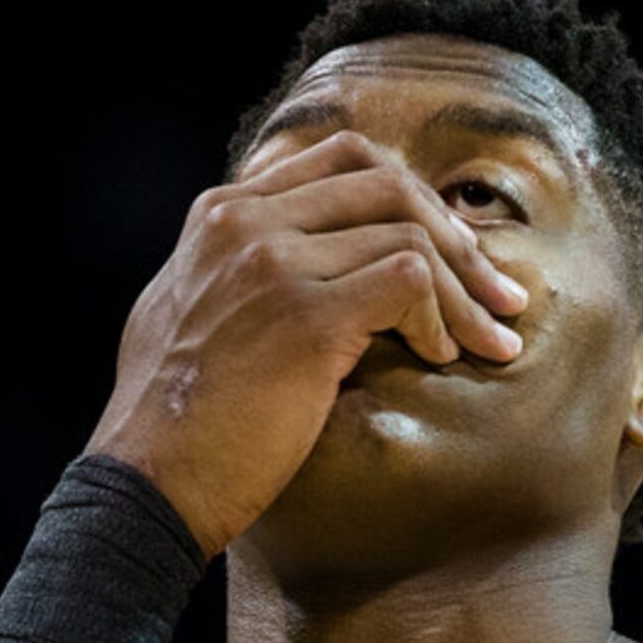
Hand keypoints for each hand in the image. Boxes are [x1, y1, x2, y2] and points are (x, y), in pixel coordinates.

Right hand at [84, 130, 529, 557]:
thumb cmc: (172, 420)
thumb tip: (303, 260)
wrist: (146, 482)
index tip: (447, 250)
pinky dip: (441, 317)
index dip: (410, 200)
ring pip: (408, 235)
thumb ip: (237, 268)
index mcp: (221, 213)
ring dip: (466, 290)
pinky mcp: (305, 319)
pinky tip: (440, 356)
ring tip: (492, 338)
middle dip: (455, 235)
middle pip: (385, 183)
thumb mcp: (187, 311)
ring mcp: (273, 265)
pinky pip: (408, 283)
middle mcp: (245, 223)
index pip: (342, 161)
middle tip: (496, 292)